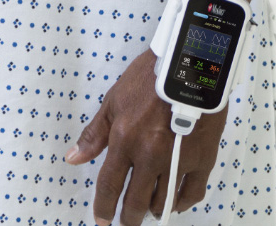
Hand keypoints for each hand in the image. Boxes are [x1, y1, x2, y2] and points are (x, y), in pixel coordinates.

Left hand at [65, 51, 227, 224]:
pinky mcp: (202, 159)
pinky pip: (191, 193)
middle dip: (129, 217)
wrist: (187, 66)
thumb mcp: (113, 101)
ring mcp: (178, 160)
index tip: (101, 221)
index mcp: (125, 139)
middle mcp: (150, 155)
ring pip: (164, 201)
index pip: (110, 185)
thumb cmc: (147, 79)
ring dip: (153, 211)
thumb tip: (73, 158)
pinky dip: (181, 203)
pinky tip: (174, 204)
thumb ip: (94, 135)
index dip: (104, 207)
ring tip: (148, 212)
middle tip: (126, 223)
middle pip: (137, 200)